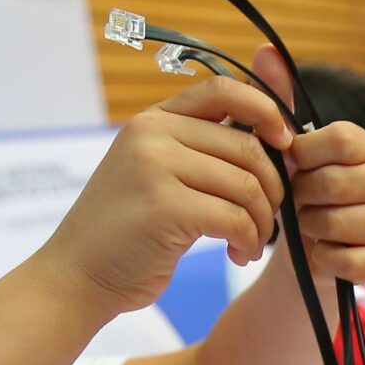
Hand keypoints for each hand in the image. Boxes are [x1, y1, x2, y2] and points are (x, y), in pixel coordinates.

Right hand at [39, 74, 285, 317]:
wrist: (78, 275)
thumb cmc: (129, 231)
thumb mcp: (159, 174)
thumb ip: (204, 149)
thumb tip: (277, 132)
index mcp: (154, 120)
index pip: (225, 90)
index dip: (268, 111)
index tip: (286, 144)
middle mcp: (152, 134)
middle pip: (248, 148)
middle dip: (273, 189)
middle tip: (265, 220)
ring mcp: (154, 167)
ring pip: (248, 186)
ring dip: (261, 223)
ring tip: (249, 243)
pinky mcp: (163, 206)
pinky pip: (236, 218)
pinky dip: (248, 241)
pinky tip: (238, 255)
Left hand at [259, 48, 364, 285]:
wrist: (304, 253)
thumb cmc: (296, 194)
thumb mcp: (283, 148)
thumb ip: (276, 99)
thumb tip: (265, 48)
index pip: (337, 139)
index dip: (303, 156)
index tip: (292, 166)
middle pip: (332, 183)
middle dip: (300, 197)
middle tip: (297, 202)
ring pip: (336, 223)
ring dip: (309, 229)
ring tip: (309, 227)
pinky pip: (345, 259)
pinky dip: (322, 258)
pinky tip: (321, 252)